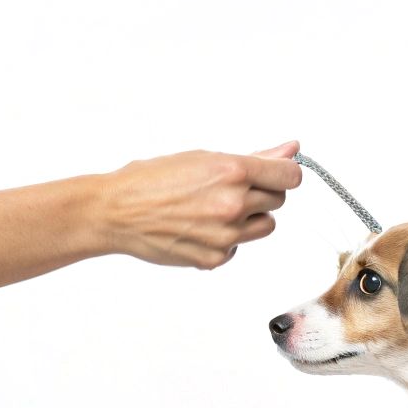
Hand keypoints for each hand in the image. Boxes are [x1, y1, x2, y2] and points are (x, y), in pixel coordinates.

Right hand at [97, 141, 302, 268]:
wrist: (117, 212)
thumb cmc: (152, 180)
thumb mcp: (203, 158)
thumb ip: (254, 158)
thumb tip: (291, 149)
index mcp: (233, 171)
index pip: (290, 176)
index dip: (284, 174)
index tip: (275, 175)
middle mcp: (233, 203)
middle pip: (278, 200)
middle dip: (261, 193)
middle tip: (229, 190)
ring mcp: (225, 234)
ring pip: (265, 226)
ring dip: (250, 218)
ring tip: (216, 210)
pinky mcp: (214, 258)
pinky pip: (238, 247)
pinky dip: (225, 240)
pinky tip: (198, 228)